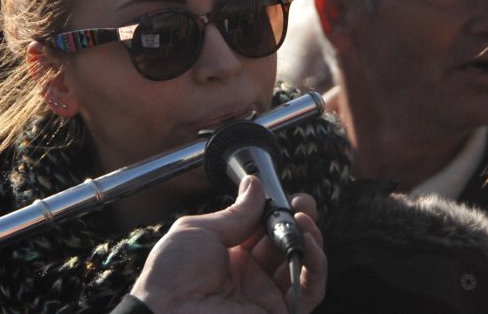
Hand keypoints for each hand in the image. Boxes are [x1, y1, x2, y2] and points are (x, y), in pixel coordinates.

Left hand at [130, 176, 326, 313]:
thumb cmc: (171, 277)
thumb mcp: (199, 231)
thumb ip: (235, 212)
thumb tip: (255, 186)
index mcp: (231, 256)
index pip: (265, 230)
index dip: (279, 211)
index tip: (287, 194)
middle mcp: (251, 276)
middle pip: (288, 245)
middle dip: (299, 221)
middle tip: (302, 204)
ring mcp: (266, 295)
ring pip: (304, 265)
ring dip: (310, 238)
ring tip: (302, 220)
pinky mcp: (279, 313)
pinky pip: (309, 290)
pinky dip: (315, 265)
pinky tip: (308, 243)